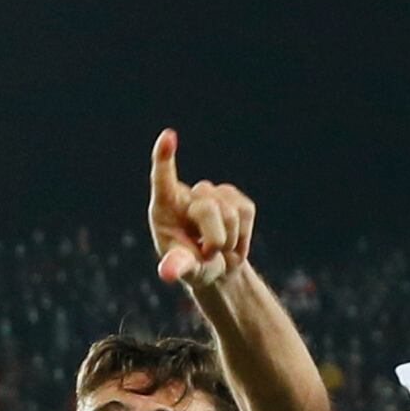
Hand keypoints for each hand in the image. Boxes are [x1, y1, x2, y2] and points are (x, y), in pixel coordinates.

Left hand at [147, 131, 256, 294]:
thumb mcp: (184, 270)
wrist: (217, 269)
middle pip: (207, 207)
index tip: (168, 137)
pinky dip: (243, 235)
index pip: (163, 179)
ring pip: (229, 212)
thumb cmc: (192, 267)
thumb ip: (177, 267)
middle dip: (214, 239)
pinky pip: (246, 211)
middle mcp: (187, 195)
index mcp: (165, 207)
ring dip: (228, 240)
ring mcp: (213, 194)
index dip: (165, 158)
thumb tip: (169, 273)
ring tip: (219, 248)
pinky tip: (234, 239)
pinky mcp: (236, 199)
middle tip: (209, 254)